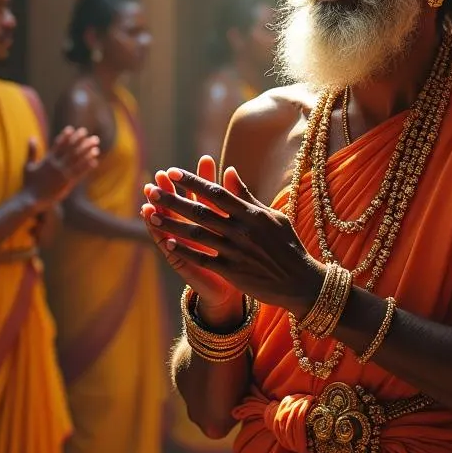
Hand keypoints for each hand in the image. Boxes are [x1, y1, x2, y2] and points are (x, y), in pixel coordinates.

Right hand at [22, 127, 98, 209]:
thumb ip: (31, 151)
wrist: (32, 200)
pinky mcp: (67, 183)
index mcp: (47, 160)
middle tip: (89, 134)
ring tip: (96, 145)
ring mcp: (62, 174)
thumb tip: (31, 137)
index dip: (66, 136)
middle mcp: (56, 165)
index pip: (59, 144)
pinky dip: (87, 166)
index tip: (73, 129)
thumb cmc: (29, 183)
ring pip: (78, 160)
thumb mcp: (28, 166)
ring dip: (88, 152)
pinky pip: (80, 173)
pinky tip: (95, 160)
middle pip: (71, 150)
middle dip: (81, 141)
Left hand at [141, 161, 323, 318]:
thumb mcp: (271, 216)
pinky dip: (184, 251)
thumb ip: (247, 195)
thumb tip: (229, 171)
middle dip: (174, 199)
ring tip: (151, 214)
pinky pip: (202, 259)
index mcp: (251, 213)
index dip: (193, 181)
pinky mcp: (232, 271)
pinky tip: (167, 243)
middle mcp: (241, 229)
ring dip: (172, 223)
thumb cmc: (287, 245)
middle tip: (152, 188)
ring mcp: (236, 250)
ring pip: (196, 234)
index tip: (173, 172)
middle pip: (200, 211)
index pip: (216, 192)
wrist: (300, 281)